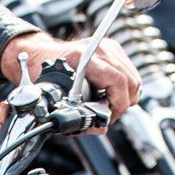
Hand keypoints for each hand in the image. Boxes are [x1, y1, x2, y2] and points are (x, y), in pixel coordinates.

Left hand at [0, 30, 140, 121]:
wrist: (40, 56)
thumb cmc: (44, 76)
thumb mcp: (56, 100)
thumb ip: (79, 117)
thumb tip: (101, 128)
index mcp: (82, 58)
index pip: (118, 81)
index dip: (118, 104)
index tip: (108, 116)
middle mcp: (99, 48)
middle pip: (131, 82)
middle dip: (122, 104)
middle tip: (106, 114)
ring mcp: (108, 46)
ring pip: (134, 79)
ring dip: (124, 97)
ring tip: (105, 104)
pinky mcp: (112, 48)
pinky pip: (130, 73)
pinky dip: (123, 88)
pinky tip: (107, 93)